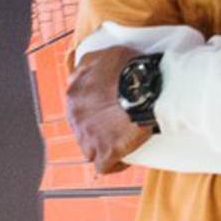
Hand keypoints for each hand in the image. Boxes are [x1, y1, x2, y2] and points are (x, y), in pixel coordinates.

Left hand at [65, 46, 151, 174]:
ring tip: (119, 144)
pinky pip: (103, 167)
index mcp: (75, 91)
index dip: (92, 109)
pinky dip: (113, 165)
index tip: (106, 109)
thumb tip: (82, 68)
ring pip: (88, 149)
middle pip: (81, 128)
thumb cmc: (131, 68)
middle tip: (116, 126)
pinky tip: (123, 160)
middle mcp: (76, 115)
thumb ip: (90, 63)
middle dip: (96, 129)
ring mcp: (88, 135)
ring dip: (101, 147)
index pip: (77, 105)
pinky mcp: (105, 151)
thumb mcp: (105, 53)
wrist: (145, 89)